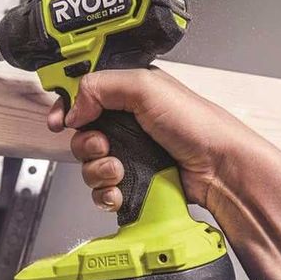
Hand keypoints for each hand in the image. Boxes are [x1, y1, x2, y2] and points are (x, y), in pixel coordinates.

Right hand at [47, 67, 252, 211]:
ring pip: (89, 166)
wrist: (219, 169)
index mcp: (128, 94)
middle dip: (85, 144)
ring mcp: (131, 154)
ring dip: (97, 170)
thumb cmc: (197, 124)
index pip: (84, 96)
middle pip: (81, 134)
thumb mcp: (146, 87)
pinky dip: (106, 193)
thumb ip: (101, 87)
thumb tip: (73, 107)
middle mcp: (128, 124)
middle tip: (102, 146)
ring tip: (118, 170)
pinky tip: (119, 190)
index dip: (67, 107)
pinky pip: (102, 191)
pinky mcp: (135, 182)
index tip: (60, 120)